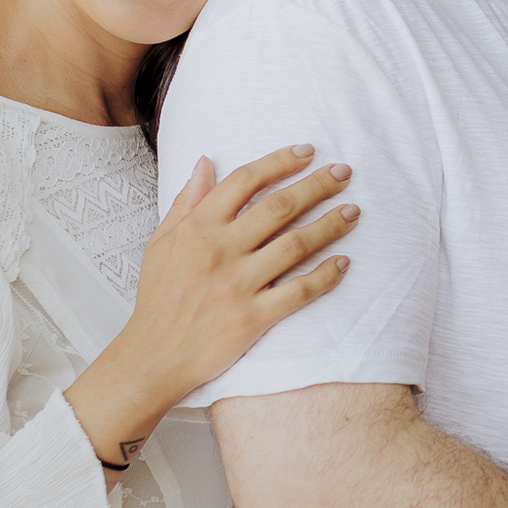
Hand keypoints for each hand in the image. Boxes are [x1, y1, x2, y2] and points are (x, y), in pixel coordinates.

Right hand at [134, 145, 356, 397]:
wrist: (154, 357)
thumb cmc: (159, 298)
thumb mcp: (161, 242)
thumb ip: (187, 201)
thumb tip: (206, 161)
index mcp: (197, 228)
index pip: (245, 181)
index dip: (280, 161)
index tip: (308, 151)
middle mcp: (219, 250)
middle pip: (279, 206)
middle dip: (318, 185)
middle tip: (344, 172)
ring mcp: (237, 284)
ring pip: (296, 244)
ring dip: (331, 224)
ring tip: (353, 211)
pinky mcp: (252, 318)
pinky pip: (299, 291)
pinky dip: (325, 275)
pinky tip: (343, 262)